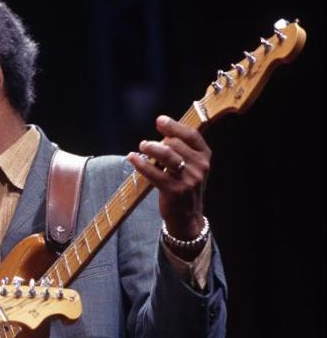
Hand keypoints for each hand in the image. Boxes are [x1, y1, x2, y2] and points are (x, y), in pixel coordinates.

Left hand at [127, 114, 210, 242]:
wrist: (187, 217)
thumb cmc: (184, 187)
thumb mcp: (191, 167)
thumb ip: (181, 150)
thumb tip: (162, 132)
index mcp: (205, 157)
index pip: (192, 135)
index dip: (175, 126)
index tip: (160, 120)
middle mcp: (200, 167)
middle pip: (176, 144)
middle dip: (158, 141)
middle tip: (145, 144)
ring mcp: (189, 179)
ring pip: (167, 155)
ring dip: (151, 148)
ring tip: (142, 146)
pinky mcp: (175, 191)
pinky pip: (155, 173)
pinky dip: (141, 164)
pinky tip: (132, 158)